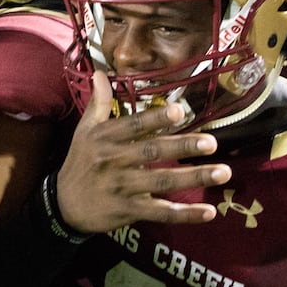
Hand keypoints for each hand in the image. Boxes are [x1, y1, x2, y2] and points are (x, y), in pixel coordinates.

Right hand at [53, 70, 231, 234]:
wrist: (64, 205)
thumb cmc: (80, 162)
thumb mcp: (85, 131)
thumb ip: (99, 103)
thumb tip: (100, 72)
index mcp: (104, 138)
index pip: (132, 126)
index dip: (155, 118)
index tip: (180, 110)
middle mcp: (113, 161)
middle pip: (151, 152)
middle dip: (182, 147)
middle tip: (211, 142)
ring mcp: (121, 188)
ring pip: (161, 182)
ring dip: (193, 178)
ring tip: (223, 172)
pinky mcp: (128, 211)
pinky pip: (160, 213)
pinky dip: (185, 214)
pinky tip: (208, 212)